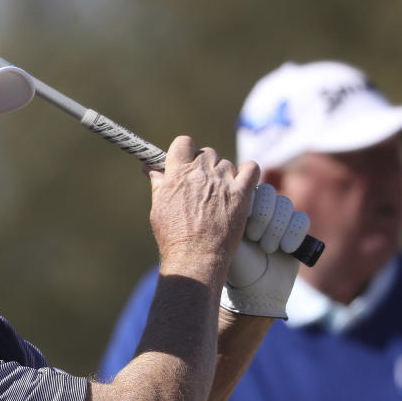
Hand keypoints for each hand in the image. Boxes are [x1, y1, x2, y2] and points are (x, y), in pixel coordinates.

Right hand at [148, 137, 258, 278]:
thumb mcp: (158, 207)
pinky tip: (242, 181)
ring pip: (226, 163)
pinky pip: (252, 169)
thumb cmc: (173, 236)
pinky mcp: (242, 195)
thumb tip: (149, 167)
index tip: (185, 161)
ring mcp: (223, 183)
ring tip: (218, 195)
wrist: (195, 258)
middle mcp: (201, 173)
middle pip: (207, 153)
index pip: (184, 142)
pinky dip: (248, 171)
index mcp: (178, 173)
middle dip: (204, 165)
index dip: (185, 150)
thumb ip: (158, 183)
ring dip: (223, 174)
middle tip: (202, 184)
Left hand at [220, 183, 309, 317]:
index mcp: (239, 207)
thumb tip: (231, 192)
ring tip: (267, 249)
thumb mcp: (227, 240)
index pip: (251, 189)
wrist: (254, 290)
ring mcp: (278, 218)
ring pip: (286, 204)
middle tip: (255, 240)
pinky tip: (285, 249)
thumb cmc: (236, 266)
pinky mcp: (295, 230)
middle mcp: (259, 209)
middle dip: (265, 217)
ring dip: (278, 228)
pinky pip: (302, 219)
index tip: (245, 230)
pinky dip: (295, 233)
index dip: (252, 207)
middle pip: (271, 193)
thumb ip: (229, 215)